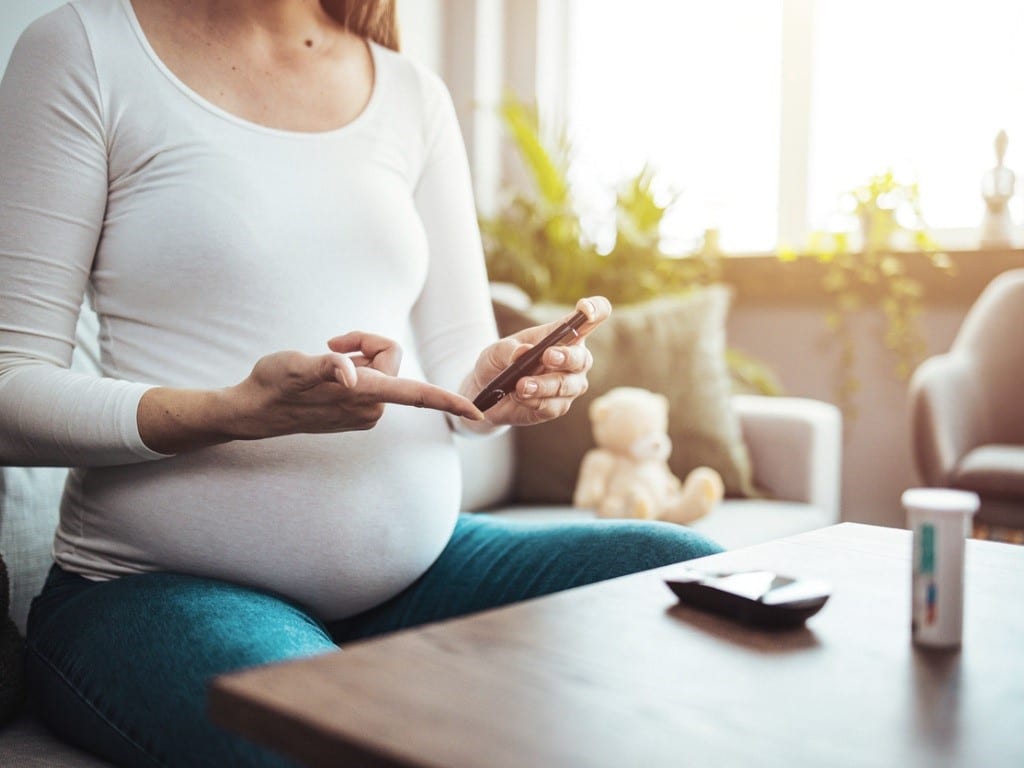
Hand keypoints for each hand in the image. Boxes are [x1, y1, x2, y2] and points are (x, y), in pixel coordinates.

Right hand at [226, 332, 482, 439]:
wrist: (254, 410)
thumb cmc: (272, 384)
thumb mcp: (294, 365)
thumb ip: (326, 366)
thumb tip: (350, 376)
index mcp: (364, 396)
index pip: (417, 396)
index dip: (449, 401)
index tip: (479, 411)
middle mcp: (371, 407)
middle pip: (392, 360)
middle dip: (367, 344)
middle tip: (333, 344)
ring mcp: (365, 411)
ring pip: (380, 368)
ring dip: (357, 356)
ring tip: (326, 362)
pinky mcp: (357, 409)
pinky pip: (370, 378)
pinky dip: (353, 367)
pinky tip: (328, 373)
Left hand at [463, 296, 610, 426]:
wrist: (485, 392)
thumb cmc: (499, 362)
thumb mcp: (497, 350)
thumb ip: (510, 349)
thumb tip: (523, 352)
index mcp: (565, 334)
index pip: (590, 318)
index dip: (595, 310)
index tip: (585, 310)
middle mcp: (573, 360)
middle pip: (582, 358)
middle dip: (566, 357)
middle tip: (547, 356)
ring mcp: (569, 385)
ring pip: (567, 386)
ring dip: (544, 385)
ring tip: (521, 386)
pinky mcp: (558, 407)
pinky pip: (553, 406)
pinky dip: (535, 401)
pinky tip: (520, 397)